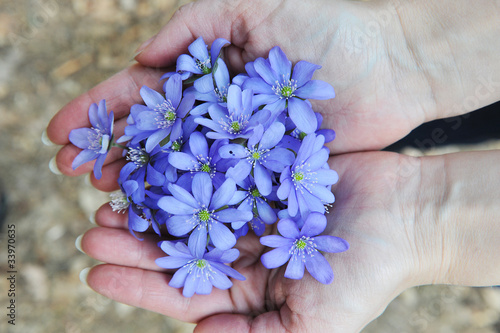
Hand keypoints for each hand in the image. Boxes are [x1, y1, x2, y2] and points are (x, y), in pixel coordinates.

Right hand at [46, 0, 474, 185]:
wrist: (390, 68)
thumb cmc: (330, 30)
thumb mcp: (256, 4)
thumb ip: (198, 24)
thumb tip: (142, 57)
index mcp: (208, 77)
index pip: (142, 95)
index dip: (100, 111)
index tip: (60, 131)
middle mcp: (218, 117)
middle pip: (154, 139)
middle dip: (111, 153)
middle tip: (72, 172)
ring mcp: (242, 149)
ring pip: (183, 171)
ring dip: (141, 187)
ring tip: (104, 203)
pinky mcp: (270, 175)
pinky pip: (226, 194)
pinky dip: (195, 208)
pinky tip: (163, 221)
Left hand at [78, 151, 429, 331]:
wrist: (407, 214)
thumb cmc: (367, 274)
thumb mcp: (315, 324)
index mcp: (246, 288)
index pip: (181, 290)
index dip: (137, 284)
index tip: (94, 274)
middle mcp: (241, 248)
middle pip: (176, 246)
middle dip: (133, 242)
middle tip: (93, 230)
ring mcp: (249, 206)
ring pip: (188, 205)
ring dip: (150, 201)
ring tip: (110, 194)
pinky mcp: (261, 171)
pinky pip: (216, 167)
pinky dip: (186, 164)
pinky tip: (158, 157)